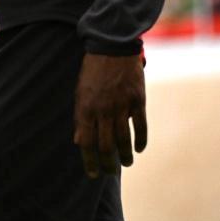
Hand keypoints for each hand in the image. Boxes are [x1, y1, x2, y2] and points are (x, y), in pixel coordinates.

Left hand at [73, 53, 146, 178]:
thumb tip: (79, 141)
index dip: (89, 161)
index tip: (92, 174)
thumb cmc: (92, 71)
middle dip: (108, 163)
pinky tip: (139, 149)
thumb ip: (80, 116)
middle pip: (106, 146)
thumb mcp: (80, 91)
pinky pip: (140, 127)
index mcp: (85, 107)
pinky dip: (140, 141)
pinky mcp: (137, 100)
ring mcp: (121, 105)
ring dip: (125, 155)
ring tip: (126, 163)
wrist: (111, 47)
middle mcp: (103, 109)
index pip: (86, 142)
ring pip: (124, 139)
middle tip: (110, 171)